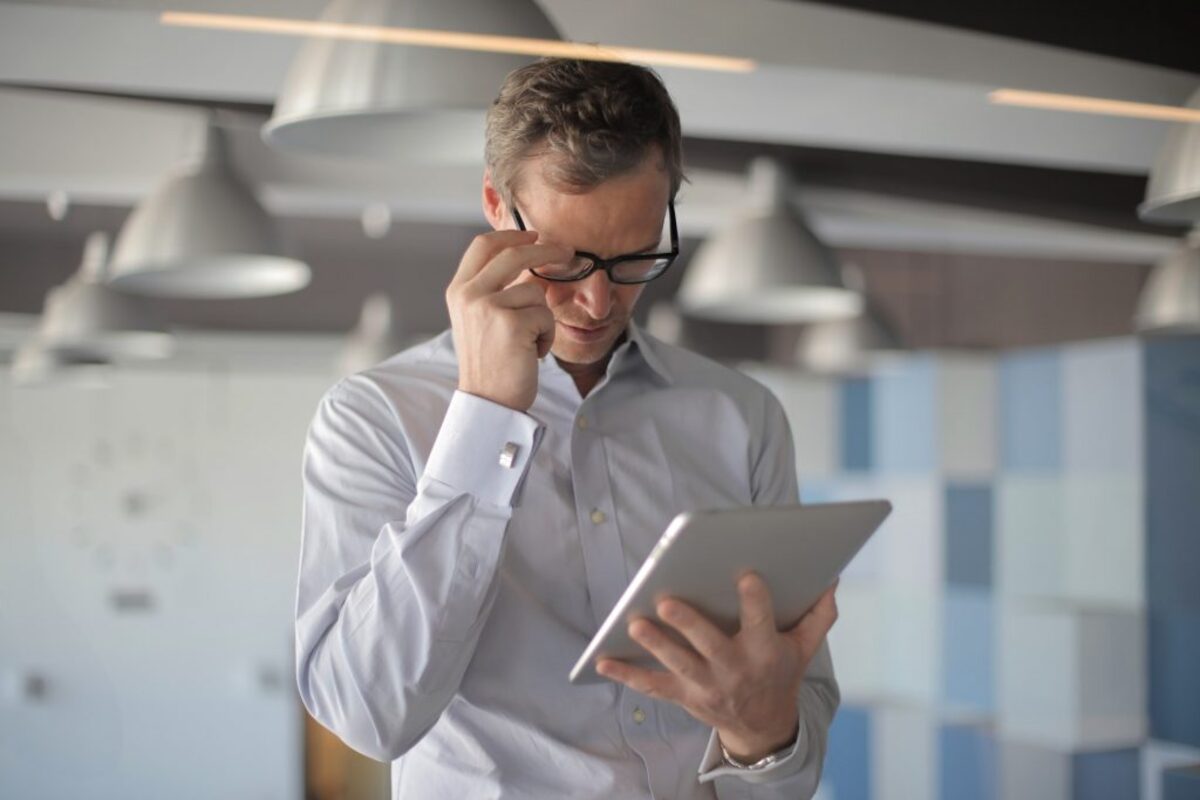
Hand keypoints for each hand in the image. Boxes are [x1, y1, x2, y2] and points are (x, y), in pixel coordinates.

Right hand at [445, 230, 572, 410]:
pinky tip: (531, 353)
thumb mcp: (480, 319)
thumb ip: (493, 289)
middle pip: (514, 254)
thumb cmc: (490, 363)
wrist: (488, 402)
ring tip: (528, 342)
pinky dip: (546, 336)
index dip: (512, 235)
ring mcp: (488, 306)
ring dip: (542, 318)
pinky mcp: (511, 323)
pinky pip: (545, 315)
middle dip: (547, 250)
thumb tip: (528, 259)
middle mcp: (469, 294)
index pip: (483, 245)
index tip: (535, 235)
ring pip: (536, 291)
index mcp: (458, 290)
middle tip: (568, 253)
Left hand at [596, 573, 838, 762]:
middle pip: (709, 645)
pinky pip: (653, 686)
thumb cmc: (780, 673)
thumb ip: (819, 615)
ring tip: (634, 623)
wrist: (764, 727)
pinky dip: (627, 675)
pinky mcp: (685, 697)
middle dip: (688, 624)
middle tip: (666, 601)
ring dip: (655, 644)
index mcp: (765, 651)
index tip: (746, 574)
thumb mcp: (804, 648)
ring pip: (678, 664)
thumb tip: (831, 579)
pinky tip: (603, 661)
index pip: (760, 621)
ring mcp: (707, 686)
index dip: (754, 599)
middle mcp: (735, 670)